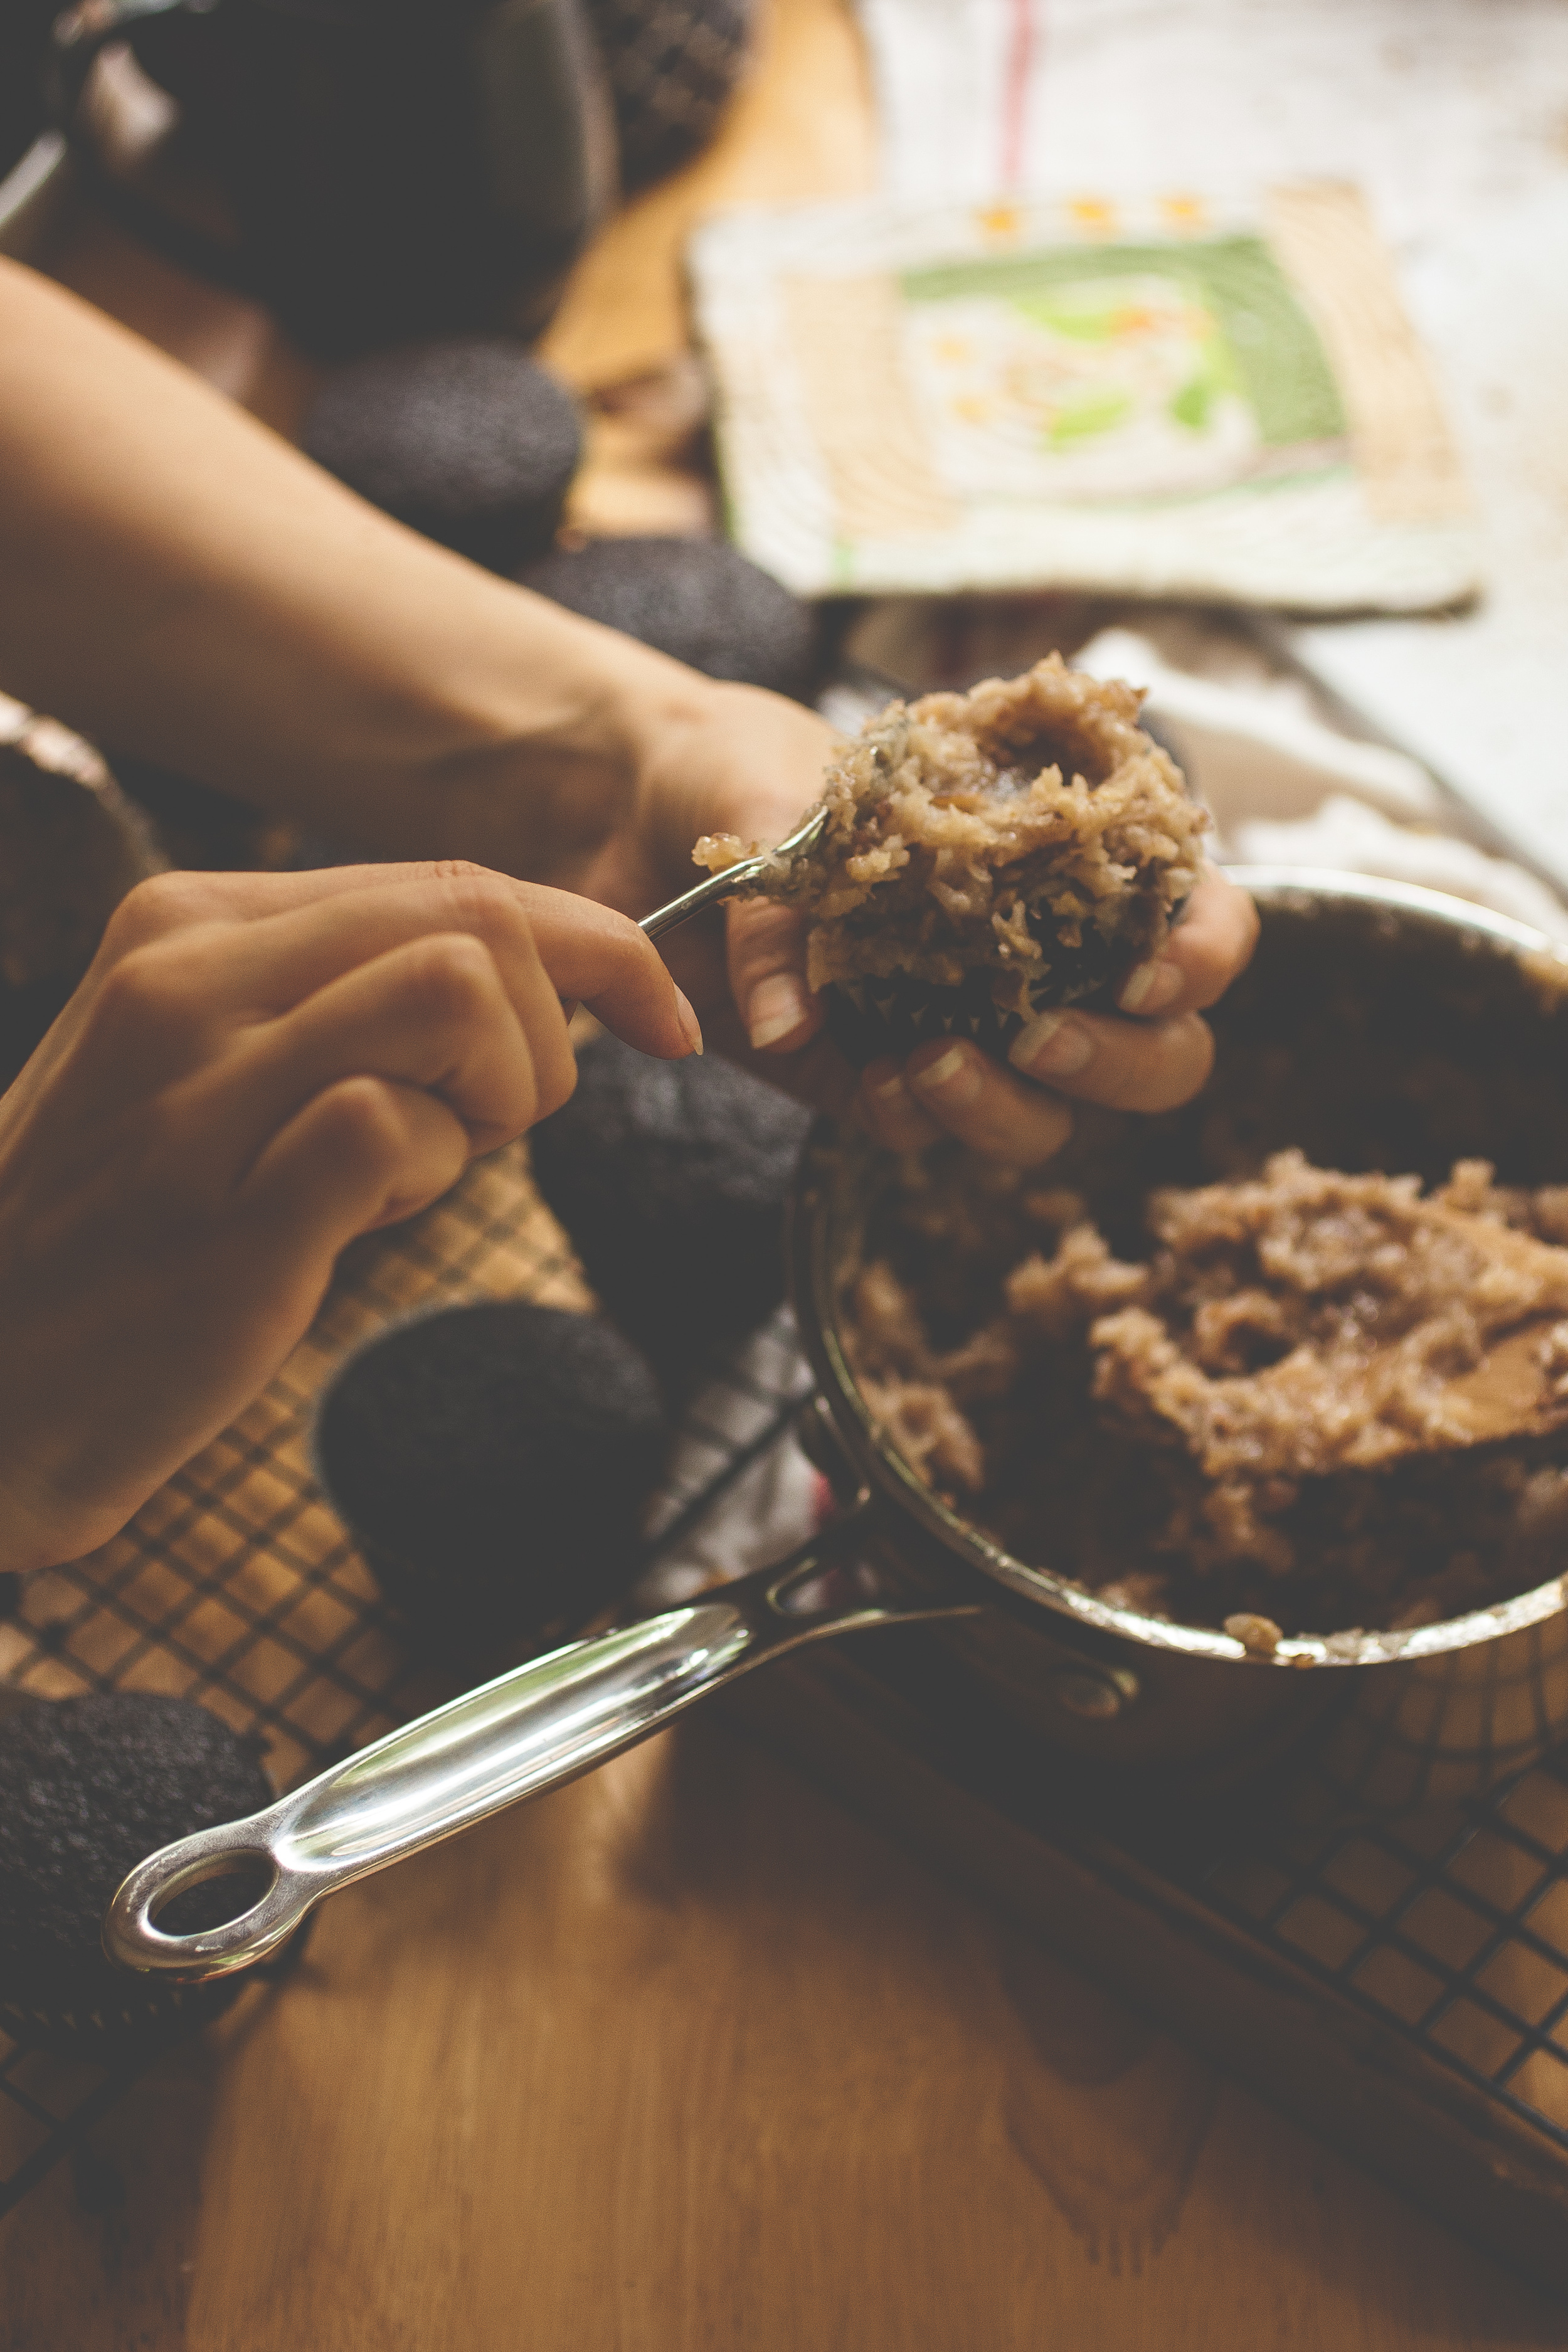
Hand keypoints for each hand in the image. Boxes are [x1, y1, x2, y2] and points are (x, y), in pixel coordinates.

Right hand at [0, 861, 698, 1571]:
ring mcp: (200, 1083)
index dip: (594, 944)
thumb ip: (343, 1003)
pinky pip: (398, 1124)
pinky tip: (360, 1220)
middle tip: (494, 1123)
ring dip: (498, 1088)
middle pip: (477, 913)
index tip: (662, 1016)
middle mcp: (188, 972)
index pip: (449, 881)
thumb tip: (526, 985)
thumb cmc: (125, 1229)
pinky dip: (426, 1174)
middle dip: (557, 1019)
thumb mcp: (218, 1070)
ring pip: (456, 987)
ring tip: (420, 1167)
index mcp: (193, 924)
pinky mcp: (224, 1202)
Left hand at [600, 682, 1258, 1162]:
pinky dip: (919, 1123)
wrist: (644, 810)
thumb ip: (804, 892)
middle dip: (1121, 1061)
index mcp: (1069, 861)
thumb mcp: (791, 791)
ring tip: (935, 1064)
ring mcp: (970, 1029)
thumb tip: (795, 1024)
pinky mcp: (882, 1078)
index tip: (1148, 972)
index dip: (1203, 956)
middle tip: (1039, 1034)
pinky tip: (882, 1083)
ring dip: (1014, 1111)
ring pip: (1053, 1119)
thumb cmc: (752, 767)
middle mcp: (1041, 958)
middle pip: (1161, 1055)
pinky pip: (931, 1134)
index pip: (1200, 921)